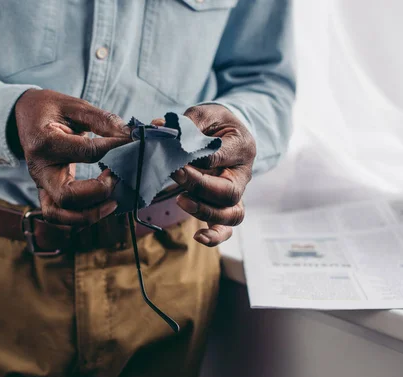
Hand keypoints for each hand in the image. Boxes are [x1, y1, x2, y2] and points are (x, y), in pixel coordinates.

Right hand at [12, 89, 129, 225]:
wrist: (25, 115)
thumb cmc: (51, 109)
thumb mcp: (76, 107)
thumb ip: (103, 121)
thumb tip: (132, 135)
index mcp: (45, 142)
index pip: (85, 152)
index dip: (114, 148)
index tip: (131, 143)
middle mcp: (39, 169)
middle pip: (67, 196)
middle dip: (99, 191)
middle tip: (117, 176)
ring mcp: (40, 184)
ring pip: (59, 215)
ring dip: (89, 214)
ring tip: (113, 201)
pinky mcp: (45, 193)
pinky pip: (57, 216)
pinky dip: (79, 218)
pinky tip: (101, 207)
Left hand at [166, 104, 255, 245]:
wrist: (225, 134)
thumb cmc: (215, 124)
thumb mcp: (205, 114)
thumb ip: (187, 122)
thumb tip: (158, 127)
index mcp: (242, 146)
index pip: (223, 157)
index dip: (199, 159)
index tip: (176, 155)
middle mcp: (244, 174)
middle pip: (228, 191)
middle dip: (199, 186)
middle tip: (176, 174)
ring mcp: (237, 193)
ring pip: (231, 214)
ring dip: (204, 211)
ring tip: (181, 201)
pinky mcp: (226, 206)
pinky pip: (227, 228)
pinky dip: (215, 236)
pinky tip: (198, 237)